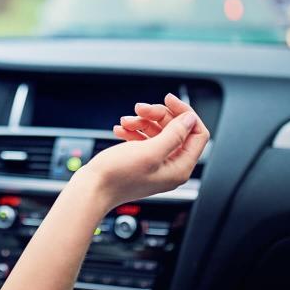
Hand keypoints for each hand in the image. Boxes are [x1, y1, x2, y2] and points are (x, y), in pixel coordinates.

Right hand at [82, 94, 209, 206]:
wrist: (92, 189)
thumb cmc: (118, 175)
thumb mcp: (150, 151)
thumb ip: (175, 134)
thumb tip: (191, 119)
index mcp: (180, 168)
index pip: (197, 134)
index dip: (185, 114)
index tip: (168, 100)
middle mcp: (171, 167)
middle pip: (176, 129)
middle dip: (157, 116)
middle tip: (140, 109)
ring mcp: (156, 164)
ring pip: (158, 132)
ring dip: (142, 122)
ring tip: (126, 121)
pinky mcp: (141, 161)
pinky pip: (144, 139)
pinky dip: (134, 131)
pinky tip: (121, 130)